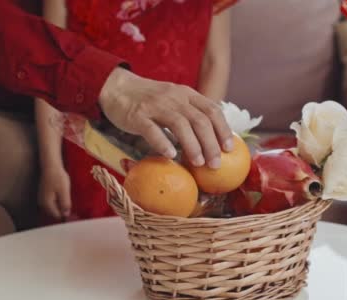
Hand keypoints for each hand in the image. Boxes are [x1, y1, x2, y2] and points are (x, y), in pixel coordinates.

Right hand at [38, 167, 71, 219]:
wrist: (51, 166)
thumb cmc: (58, 178)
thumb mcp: (64, 191)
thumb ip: (65, 204)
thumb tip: (66, 215)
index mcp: (47, 204)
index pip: (57, 215)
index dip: (65, 213)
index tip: (71, 207)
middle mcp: (42, 203)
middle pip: (55, 212)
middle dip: (63, 209)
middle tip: (68, 199)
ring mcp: (42, 199)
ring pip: (54, 207)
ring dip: (61, 204)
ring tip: (65, 194)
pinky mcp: (44, 195)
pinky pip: (52, 202)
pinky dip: (58, 200)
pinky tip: (61, 192)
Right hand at [99, 68, 233, 168]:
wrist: (117, 88)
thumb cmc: (150, 101)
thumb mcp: (175, 100)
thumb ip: (192, 114)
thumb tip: (213, 140)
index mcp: (187, 94)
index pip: (212, 110)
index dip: (223, 130)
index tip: (229, 149)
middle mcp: (175, 97)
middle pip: (200, 120)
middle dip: (211, 144)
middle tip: (215, 164)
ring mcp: (155, 105)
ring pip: (180, 124)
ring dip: (192, 145)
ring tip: (198, 163)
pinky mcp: (137, 115)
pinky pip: (151, 129)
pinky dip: (163, 143)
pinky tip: (171, 155)